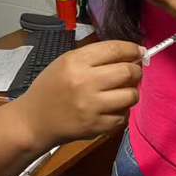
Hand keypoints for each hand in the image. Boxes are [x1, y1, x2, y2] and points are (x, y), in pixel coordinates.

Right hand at [13, 41, 142, 148]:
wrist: (35, 120)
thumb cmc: (50, 87)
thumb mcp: (66, 62)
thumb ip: (95, 57)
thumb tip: (129, 55)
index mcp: (76, 62)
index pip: (114, 49)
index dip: (132, 49)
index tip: (140, 51)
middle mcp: (85, 82)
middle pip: (127, 71)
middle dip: (136, 70)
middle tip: (134, 72)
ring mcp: (92, 106)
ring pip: (131, 95)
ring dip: (132, 92)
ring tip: (123, 91)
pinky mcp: (97, 126)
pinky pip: (124, 116)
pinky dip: (122, 111)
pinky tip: (112, 107)